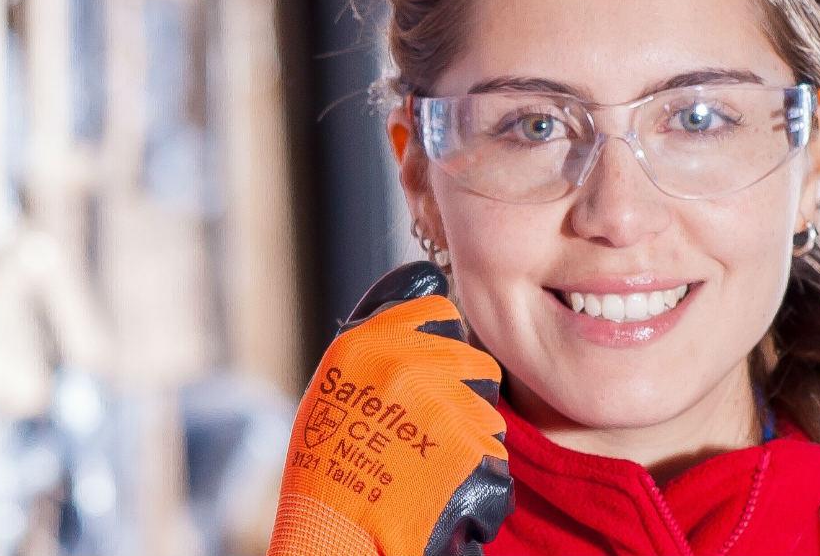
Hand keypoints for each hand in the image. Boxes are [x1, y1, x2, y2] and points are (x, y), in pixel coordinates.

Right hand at [268, 262, 510, 555]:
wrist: (333, 535)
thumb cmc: (325, 469)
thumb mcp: (336, 386)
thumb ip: (379, 342)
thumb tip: (424, 289)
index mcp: (367, 341)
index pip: (441, 311)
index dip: (445, 344)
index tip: (434, 371)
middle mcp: (405, 364)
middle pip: (477, 364)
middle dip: (465, 398)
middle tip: (430, 436)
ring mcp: (440, 405)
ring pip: (488, 413)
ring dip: (471, 440)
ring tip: (428, 470)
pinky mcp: (469, 449)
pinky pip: (494, 457)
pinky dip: (478, 481)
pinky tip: (442, 494)